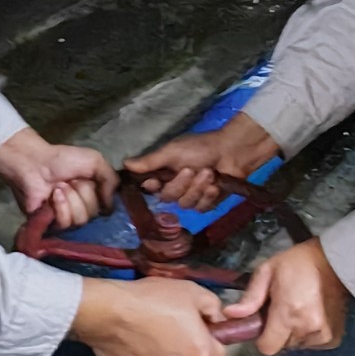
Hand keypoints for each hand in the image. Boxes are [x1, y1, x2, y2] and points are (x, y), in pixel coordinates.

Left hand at [0, 128, 116, 228]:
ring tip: (59, 187)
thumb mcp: (95, 161)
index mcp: (95, 193)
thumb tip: (110, 206)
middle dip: (84, 193)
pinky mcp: (52, 226)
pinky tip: (53, 195)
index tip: (94, 182)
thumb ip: (111, 180)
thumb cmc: (63, 160)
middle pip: (95, 213)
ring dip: (71, 199)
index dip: (102, 195)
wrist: (35, 163)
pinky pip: (66, 223)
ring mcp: (68, 218)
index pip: (109, 207)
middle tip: (71, 180)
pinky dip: (61, 206)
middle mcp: (84, 207)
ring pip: (81, 220)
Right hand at [71, 277, 229, 355]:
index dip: (211, 338)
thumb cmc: (151, 299)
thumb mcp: (192, 291)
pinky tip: (137, 347)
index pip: (221, 352)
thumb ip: (214, 308)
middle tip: (170, 327)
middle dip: (186, 348)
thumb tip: (219, 319)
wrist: (109, 312)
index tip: (198, 326)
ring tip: (150, 335)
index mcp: (201, 353)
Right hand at [125, 113, 279, 211]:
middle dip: (181, 184)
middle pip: (167, 197)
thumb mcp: (172, 151)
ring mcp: (190, 196)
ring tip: (209, 173)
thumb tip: (123, 164)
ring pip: (185, 204)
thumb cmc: (200, 147)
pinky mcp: (206, 203)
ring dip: (198, 188)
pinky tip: (215, 185)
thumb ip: (149, 161)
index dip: (153, 185)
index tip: (158, 179)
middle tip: (192, 169)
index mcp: (163, 173)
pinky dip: (208, 196)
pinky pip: (200, 208)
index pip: (149, 187)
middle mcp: (174, 186)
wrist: (231, 152)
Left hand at [224, 238, 349, 354]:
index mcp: (288, 313)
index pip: (267, 348)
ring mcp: (322, 336)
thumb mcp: (267, 271)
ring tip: (298, 308)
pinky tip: (310, 314)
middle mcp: (306, 329)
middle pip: (281, 345)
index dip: (262, 336)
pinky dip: (308, 334)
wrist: (334, 261)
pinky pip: (312, 344)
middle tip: (282, 309)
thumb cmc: (297, 263)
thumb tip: (229, 314)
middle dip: (278, 331)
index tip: (265, 321)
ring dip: (294, 332)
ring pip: (296, 345)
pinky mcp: (333, 338)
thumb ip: (250, 297)